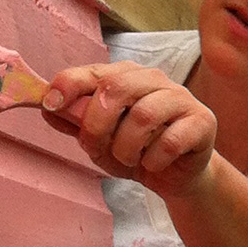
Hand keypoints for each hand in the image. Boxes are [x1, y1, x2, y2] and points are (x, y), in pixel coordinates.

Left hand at [42, 61, 217, 194]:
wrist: (176, 174)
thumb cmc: (135, 150)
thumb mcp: (98, 139)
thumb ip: (75, 122)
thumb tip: (45, 106)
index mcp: (125, 77)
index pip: (92, 72)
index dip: (68, 85)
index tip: (50, 104)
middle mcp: (152, 80)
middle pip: (116, 88)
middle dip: (97, 125)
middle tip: (96, 148)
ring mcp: (180, 98)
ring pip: (142, 116)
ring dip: (126, 148)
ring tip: (128, 159)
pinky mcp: (202, 121)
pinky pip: (169, 142)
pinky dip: (153, 160)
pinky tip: (154, 164)